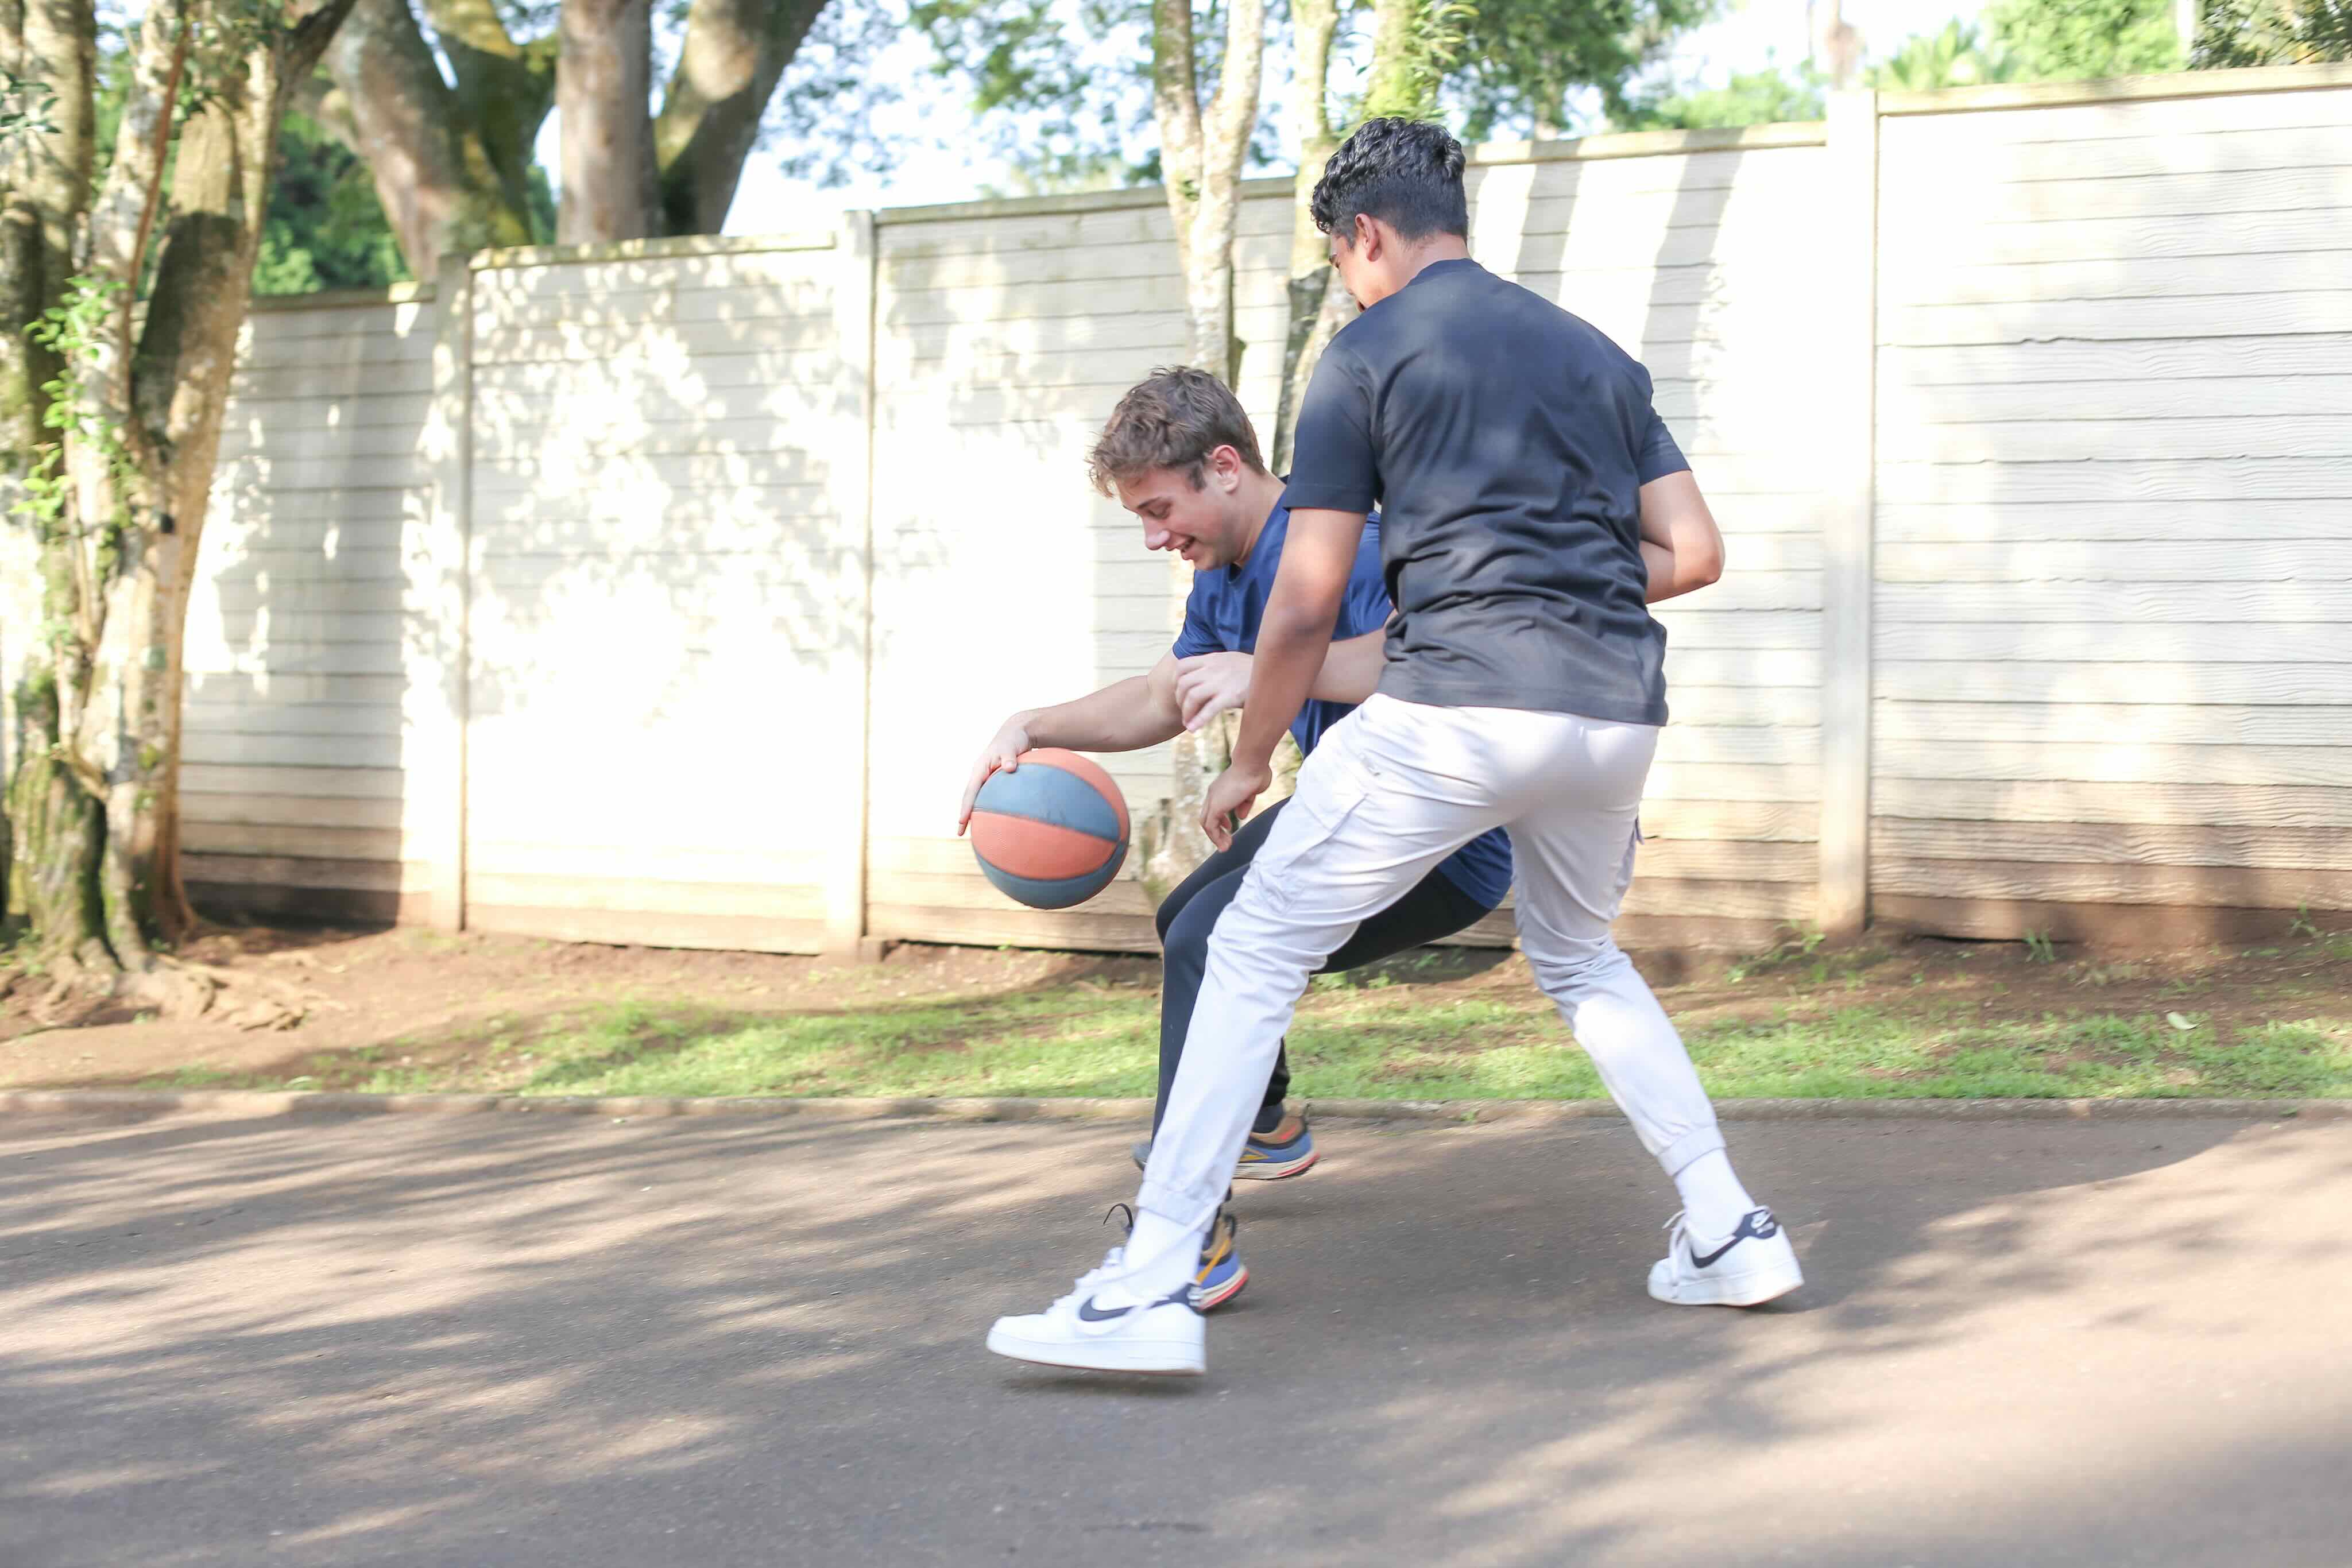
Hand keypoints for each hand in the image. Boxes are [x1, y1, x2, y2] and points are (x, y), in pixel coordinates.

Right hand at [958, 715, 1032, 832]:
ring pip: (976, 798)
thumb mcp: (1011, 746)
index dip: (965, 806)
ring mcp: (985, 778)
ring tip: (970, 832)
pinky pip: (987, 797)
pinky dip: (985, 808)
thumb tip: (1010, 768)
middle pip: (969, 798)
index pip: (970, 791)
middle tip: (959, 833)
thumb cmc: (1013, 740)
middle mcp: (980, 775)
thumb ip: (1010, 757)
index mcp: (980, 768)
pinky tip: (989, 820)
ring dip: (972, 813)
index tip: (962, 821)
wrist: (1017, 734)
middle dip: (963, 815)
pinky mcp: (993, 781)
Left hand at [1173, 651, 1252, 731]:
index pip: (1181, 666)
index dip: (1175, 683)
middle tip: (1185, 713)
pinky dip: (1198, 720)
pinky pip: (1209, 709)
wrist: (1277, 671)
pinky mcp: (1232, 695)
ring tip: (1189, 723)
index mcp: (1212, 659)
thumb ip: (1213, 667)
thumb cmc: (1253, 671)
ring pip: (1192, 696)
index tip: (1180, 695)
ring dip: (1187, 712)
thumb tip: (1201, 680)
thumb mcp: (1230, 661)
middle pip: (1183, 684)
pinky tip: (1194, 728)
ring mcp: (1222, 681)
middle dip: (1179, 701)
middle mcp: (1213, 668)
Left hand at [1200, 759, 1272, 851]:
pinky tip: (1225, 844)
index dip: (1220, 819)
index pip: (1214, 807)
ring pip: (1206, 823)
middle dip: (1216, 830)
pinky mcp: (1215, 806)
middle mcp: (1213, 793)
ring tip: (1226, 847)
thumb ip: (1244, 804)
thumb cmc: (1256, 772)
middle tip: (1226, 840)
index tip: (1228, 826)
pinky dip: (1216, 837)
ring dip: (1215, 837)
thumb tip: (1240, 816)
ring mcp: (1213, 799)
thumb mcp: (1251, 792)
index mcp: (1221, 788)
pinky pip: (1211, 826)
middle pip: (1207, 816)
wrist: (1252, 763)